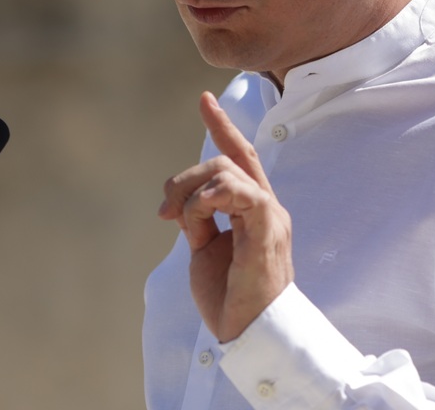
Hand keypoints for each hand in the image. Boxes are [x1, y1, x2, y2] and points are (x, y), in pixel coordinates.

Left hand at [159, 91, 294, 342]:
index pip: (240, 156)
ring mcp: (270, 216)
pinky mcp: (267, 229)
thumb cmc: (231, 299)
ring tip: (180, 223)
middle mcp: (267, 207)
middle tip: (164, 212)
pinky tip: (197, 218)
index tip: (204, 99)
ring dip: (192, 191)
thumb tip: (181, 204)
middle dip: (186, 176)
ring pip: (227, 170)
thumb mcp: (205, 251)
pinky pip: (238, 192)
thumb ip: (199, 220)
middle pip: (227, 158)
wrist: (249, 335)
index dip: (222, 126)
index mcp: (254, 211)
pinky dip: (209, 198)